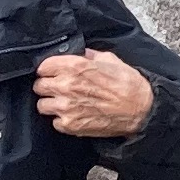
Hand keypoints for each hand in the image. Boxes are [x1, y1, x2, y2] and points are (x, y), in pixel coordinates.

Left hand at [35, 50, 156, 141]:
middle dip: (47, 86)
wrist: (140, 109)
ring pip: (42, 105)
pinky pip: (54, 122)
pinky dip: (62, 119)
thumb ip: (87, 56)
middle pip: (39, 86)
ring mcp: (66, 107)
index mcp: (75, 66)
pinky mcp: (70, 125)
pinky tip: (75, 115)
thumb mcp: (109, 59)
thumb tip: (77, 54)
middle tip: (59, 88)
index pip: (43, 66)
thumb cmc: (127, 83)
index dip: (48, 69)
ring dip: (51, 103)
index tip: (53, 72)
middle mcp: (66, 86)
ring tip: (65, 103)